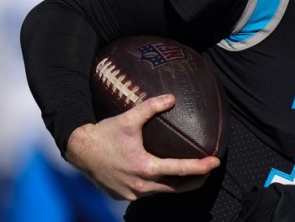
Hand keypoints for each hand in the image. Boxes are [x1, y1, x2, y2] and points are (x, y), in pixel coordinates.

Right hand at [65, 94, 219, 200]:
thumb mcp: (129, 118)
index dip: (201, 167)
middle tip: (208, 170)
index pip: (180, 170)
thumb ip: (151, 107)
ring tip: (191, 175)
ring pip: (161, 192)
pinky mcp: (122, 195)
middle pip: (175, 187)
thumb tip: (172, 97)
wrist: (79, 150)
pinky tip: (163, 177)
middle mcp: (140, 185)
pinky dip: (157, 186)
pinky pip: (146, 193)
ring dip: (176, 185)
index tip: (215, 162)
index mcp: (145, 168)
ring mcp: (130, 194)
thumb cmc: (105, 134)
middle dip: (195, 180)